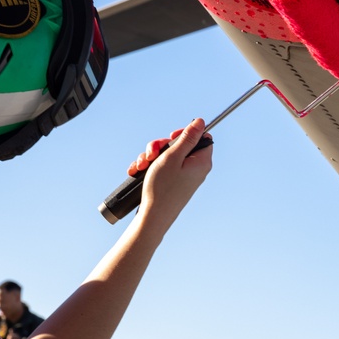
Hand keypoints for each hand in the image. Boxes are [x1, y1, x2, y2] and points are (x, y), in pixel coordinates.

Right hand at [128, 118, 212, 232]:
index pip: (201, 137)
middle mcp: (195, 168)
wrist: (153, 217)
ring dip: (151, 157)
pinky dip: (150, 167)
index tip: (171, 137)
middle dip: (160, 146)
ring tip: (141, 166)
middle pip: (180, 145)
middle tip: (152, 154)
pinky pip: (162, 167)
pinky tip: (137, 171)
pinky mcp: (172, 182)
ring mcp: (183, 176)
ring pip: (167, 155)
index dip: (185, 133)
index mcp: (201, 161)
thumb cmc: (163, 188)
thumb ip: (187, 138)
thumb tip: (201, 122)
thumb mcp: (173, 157)